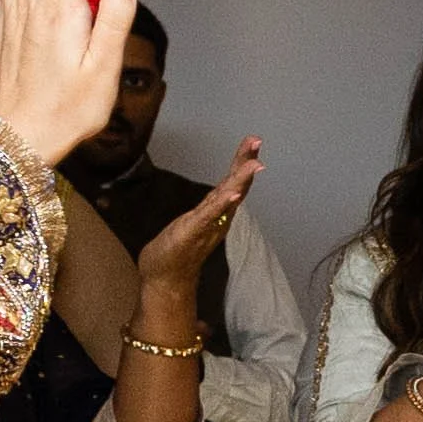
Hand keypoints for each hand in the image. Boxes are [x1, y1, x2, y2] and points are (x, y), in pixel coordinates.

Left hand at [136, 140, 261, 298]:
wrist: (165, 279)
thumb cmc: (176, 251)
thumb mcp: (193, 222)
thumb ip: (208, 210)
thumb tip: (221, 196)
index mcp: (216, 211)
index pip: (233, 181)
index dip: (243, 162)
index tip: (253, 142)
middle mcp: (217, 216)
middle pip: (235, 185)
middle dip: (246, 163)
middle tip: (257, 142)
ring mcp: (208, 224)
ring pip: (228, 197)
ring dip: (241, 180)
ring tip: (254, 164)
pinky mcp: (194, 231)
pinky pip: (211, 215)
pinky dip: (224, 204)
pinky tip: (234, 194)